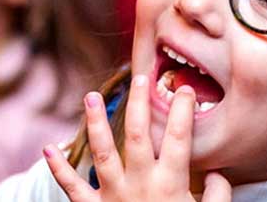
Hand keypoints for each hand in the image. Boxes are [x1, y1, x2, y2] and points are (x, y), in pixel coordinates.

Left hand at [45, 75, 231, 201]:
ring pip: (102, 151)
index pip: (179, 135)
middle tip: (139, 76)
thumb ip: (219, 193)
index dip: (182, 108)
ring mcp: (114, 195)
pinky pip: (72, 187)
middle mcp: (141, 183)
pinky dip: (59, 168)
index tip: (183, 88)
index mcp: (171, 183)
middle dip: (139, 101)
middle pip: (140, 133)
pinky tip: (47, 149)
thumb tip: (218, 172)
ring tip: (89, 97)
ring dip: (95, 123)